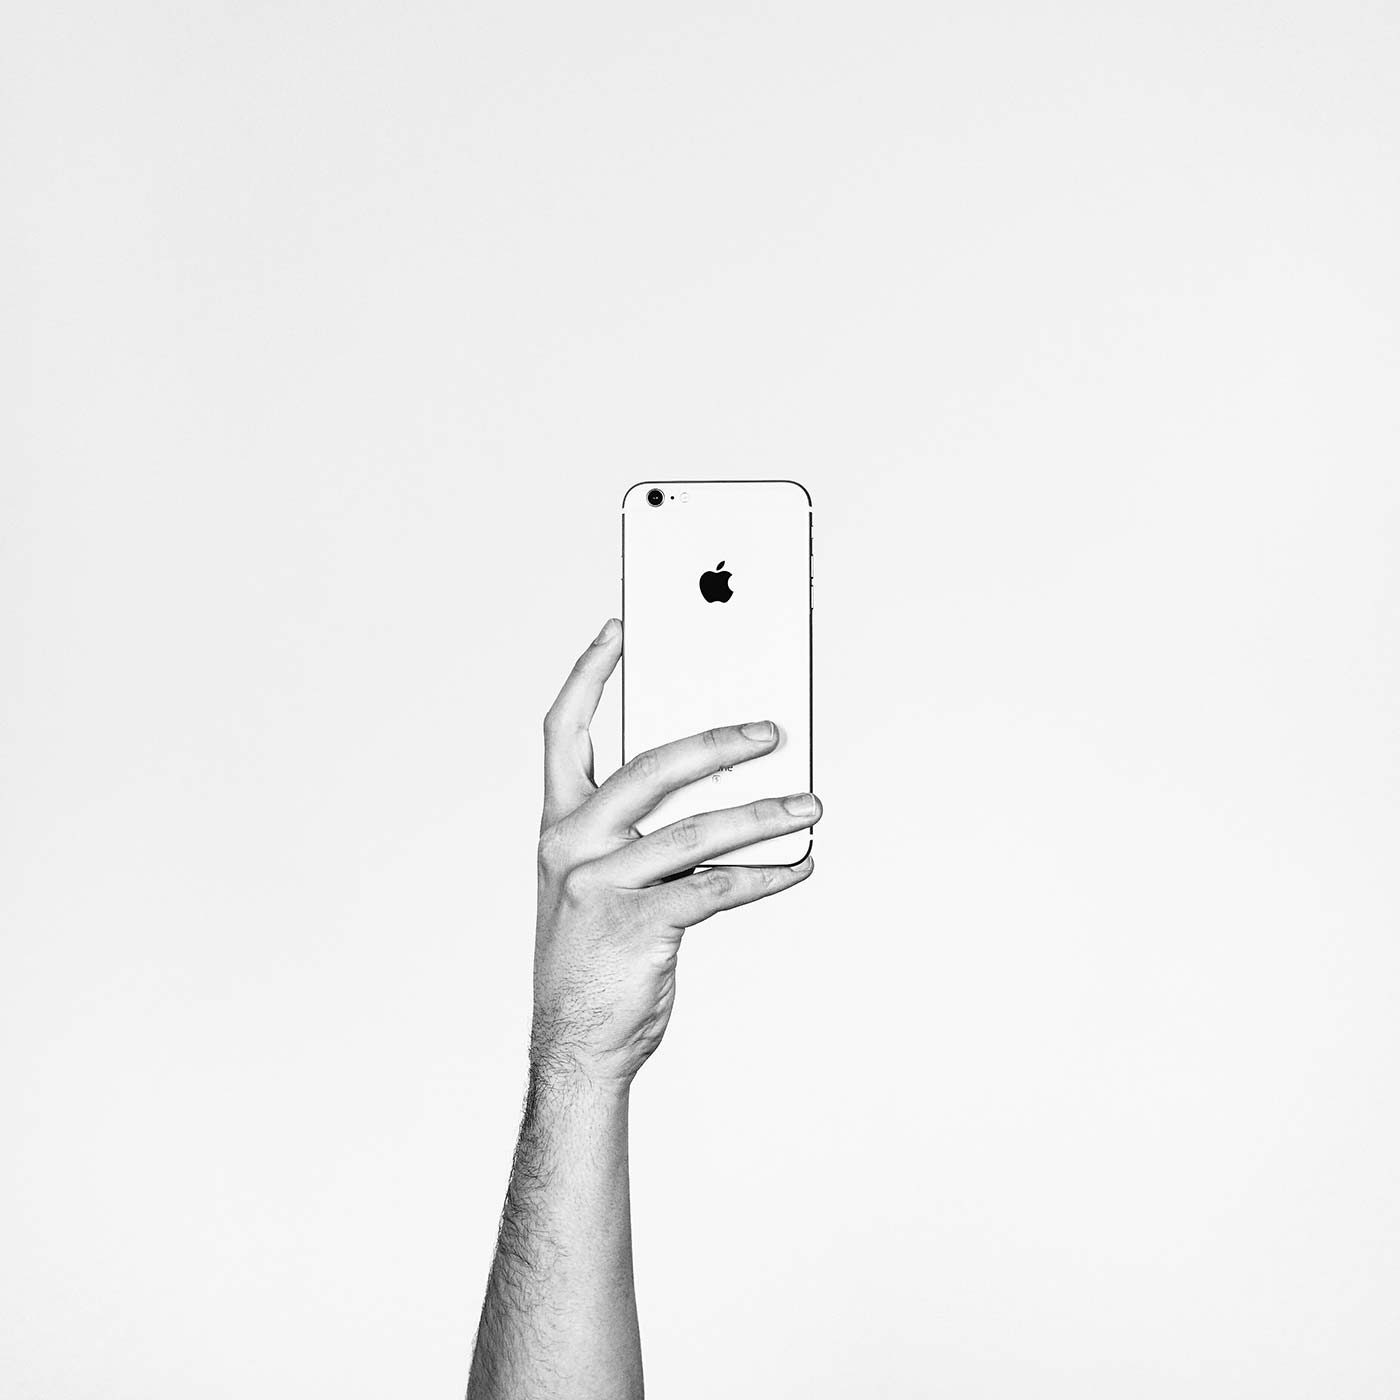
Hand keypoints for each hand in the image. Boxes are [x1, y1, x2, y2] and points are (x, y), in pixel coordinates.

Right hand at [532, 617, 820, 1088]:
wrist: (575, 1047)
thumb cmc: (596, 956)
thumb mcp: (599, 880)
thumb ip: (642, 831)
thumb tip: (724, 788)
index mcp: (557, 824)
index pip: (563, 729)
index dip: (591, 673)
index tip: (622, 628)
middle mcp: (569, 844)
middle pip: (647, 767)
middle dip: (715, 741)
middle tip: (771, 729)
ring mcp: (598, 885)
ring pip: (695, 829)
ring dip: (763, 814)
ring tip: (810, 806)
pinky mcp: (637, 925)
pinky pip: (717, 888)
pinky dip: (767, 874)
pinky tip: (799, 864)